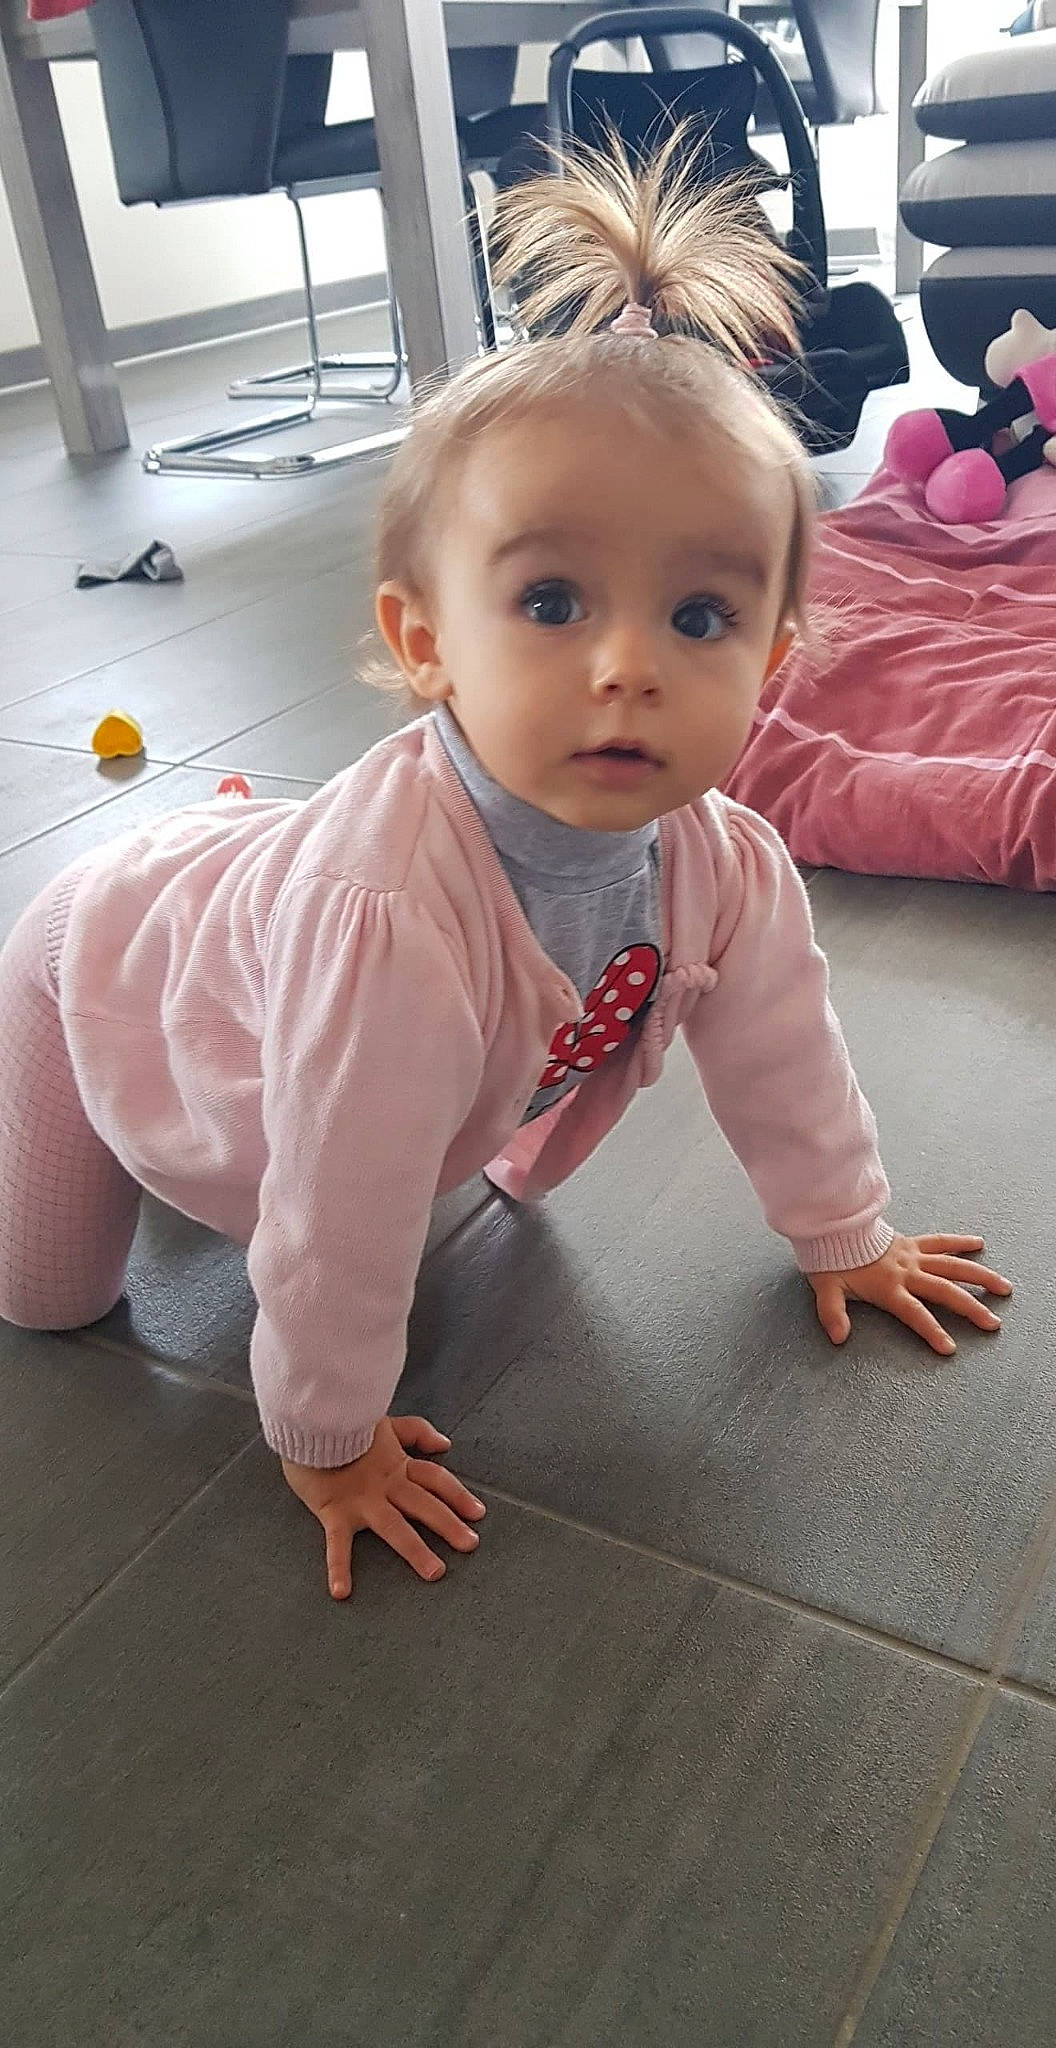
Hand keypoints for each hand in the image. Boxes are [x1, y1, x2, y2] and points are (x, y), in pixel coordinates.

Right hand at [281, 1415, 485, 1599]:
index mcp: (397, 1464)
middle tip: (470, 1545)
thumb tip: (445, 1444)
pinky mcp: (334, 1512)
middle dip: (449, 1524)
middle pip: (424, 1504)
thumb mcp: (385, 1422)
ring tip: (435, 1572)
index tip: (478, 1513)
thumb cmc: (344, 1422)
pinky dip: (338, 1568)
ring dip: (415, 1550)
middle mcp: (386, 1485)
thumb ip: (416, 1432)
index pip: (435, 1479)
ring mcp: (361, 1500)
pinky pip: (337, 1544)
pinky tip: (341, 1592)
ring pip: (394, 1527)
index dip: (458, 1495)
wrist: (308, 1420)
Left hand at [808, 1233, 1011, 1357]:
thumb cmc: (832, 1260)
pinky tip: (979, 1243)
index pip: (914, 1313)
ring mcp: (913, 1256)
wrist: (834, 1226)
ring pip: (953, 1266)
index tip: (950, 1348)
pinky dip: (959, 1242)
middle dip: (970, 1308)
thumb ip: (833, 1313)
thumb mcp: (826, 1290)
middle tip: (993, 1324)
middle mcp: (908, 1272)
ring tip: (1003, 1287)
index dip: (932, 1330)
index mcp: (889, 1287)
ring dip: (979, 1276)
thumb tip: (839, 1337)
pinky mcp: (913, 1243)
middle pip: (945, 1291)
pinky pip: (940, 1241)